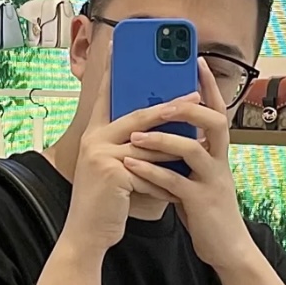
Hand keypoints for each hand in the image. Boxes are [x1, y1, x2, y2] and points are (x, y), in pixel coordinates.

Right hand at [63, 47, 199, 258]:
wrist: (85, 236)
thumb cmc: (103, 205)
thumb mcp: (114, 171)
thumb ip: (130, 150)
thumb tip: (161, 135)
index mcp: (94, 136)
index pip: (106, 98)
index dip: (115, 73)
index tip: (122, 48)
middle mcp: (93, 141)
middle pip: (137, 116)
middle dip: (168, 106)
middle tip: (193, 95)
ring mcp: (100, 155)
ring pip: (148, 143)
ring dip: (176, 140)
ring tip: (199, 134)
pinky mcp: (112, 174)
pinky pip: (148, 170)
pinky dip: (166, 178)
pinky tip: (183, 180)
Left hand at [122, 59, 252, 271]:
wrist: (226, 249)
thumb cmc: (206, 212)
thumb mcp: (197, 178)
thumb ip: (184, 158)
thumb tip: (159, 135)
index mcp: (218, 154)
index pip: (217, 112)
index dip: (209, 87)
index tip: (197, 61)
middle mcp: (219, 162)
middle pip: (214, 123)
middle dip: (187, 107)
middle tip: (162, 100)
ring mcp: (212, 182)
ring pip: (192, 150)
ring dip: (162, 139)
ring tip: (135, 134)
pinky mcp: (200, 203)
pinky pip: (175, 182)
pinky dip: (151, 172)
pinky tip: (130, 165)